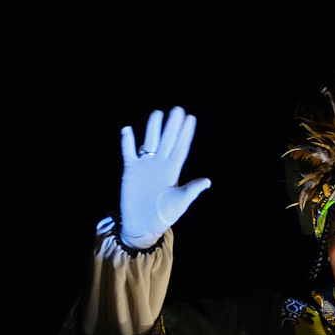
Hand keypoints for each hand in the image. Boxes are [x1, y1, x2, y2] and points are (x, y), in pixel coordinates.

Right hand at [118, 106, 211, 246]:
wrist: (142, 225)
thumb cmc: (163, 215)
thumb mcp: (180, 203)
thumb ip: (191, 190)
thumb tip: (207, 181)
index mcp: (173, 170)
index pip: (181, 147)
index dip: (186, 133)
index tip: (191, 118)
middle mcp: (160, 164)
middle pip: (167, 140)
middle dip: (172, 125)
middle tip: (177, 109)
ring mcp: (145, 166)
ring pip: (149, 142)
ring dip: (153, 128)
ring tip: (157, 113)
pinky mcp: (130, 170)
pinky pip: (129, 152)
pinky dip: (127, 142)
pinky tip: (127, 130)